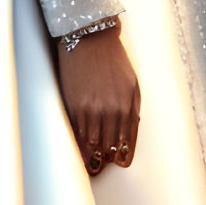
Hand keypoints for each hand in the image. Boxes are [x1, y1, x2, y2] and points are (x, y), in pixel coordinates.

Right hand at [54, 20, 139, 175]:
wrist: (90, 38)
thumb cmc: (113, 58)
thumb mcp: (132, 82)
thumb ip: (132, 108)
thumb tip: (130, 133)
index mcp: (126, 104)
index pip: (126, 140)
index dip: (122, 154)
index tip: (119, 162)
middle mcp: (109, 109)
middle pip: (109, 145)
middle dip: (107, 158)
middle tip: (104, 166)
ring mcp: (89, 108)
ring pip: (92, 142)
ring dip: (93, 155)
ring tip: (92, 165)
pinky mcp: (72, 104)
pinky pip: (77, 132)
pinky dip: (80, 145)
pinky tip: (81, 151)